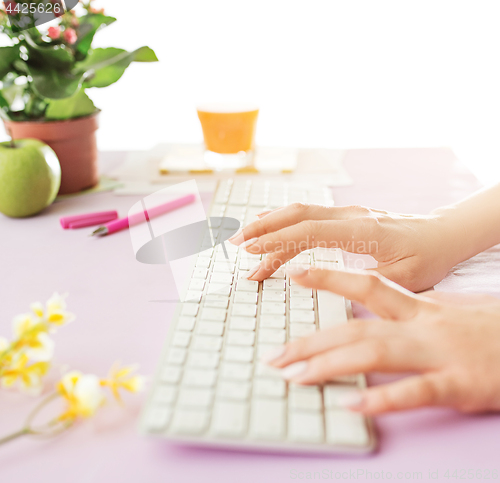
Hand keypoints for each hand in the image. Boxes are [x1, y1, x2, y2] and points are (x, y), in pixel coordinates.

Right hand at [229, 203, 462, 291]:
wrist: (443, 235)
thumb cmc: (427, 258)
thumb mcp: (403, 280)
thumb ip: (362, 281)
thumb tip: (317, 283)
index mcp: (364, 231)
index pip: (310, 231)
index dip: (277, 240)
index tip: (252, 253)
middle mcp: (351, 216)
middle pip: (297, 215)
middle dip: (264, 229)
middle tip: (236, 246)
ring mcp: (347, 213)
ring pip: (300, 212)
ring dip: (270, 224)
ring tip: (244, 241)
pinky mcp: (345, 217)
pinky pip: (308, 215)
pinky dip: (284, 222)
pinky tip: (268, 229)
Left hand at [264, 267, 499, 413]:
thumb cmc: (492, 330)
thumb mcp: (450, 313)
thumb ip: (414, 311)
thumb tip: (380, 311)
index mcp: (420, 308)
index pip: (367, 284)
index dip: (330, 277)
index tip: (297, 274)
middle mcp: (423, 326)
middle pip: (356, 325)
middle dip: (312, 340)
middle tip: (276, 356)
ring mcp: (440, 353)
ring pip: (376, 352)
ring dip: (331, 364)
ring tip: (296, 377)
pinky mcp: (462, 383)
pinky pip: (417, 390)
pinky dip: (384, 398)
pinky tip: (353, 406)